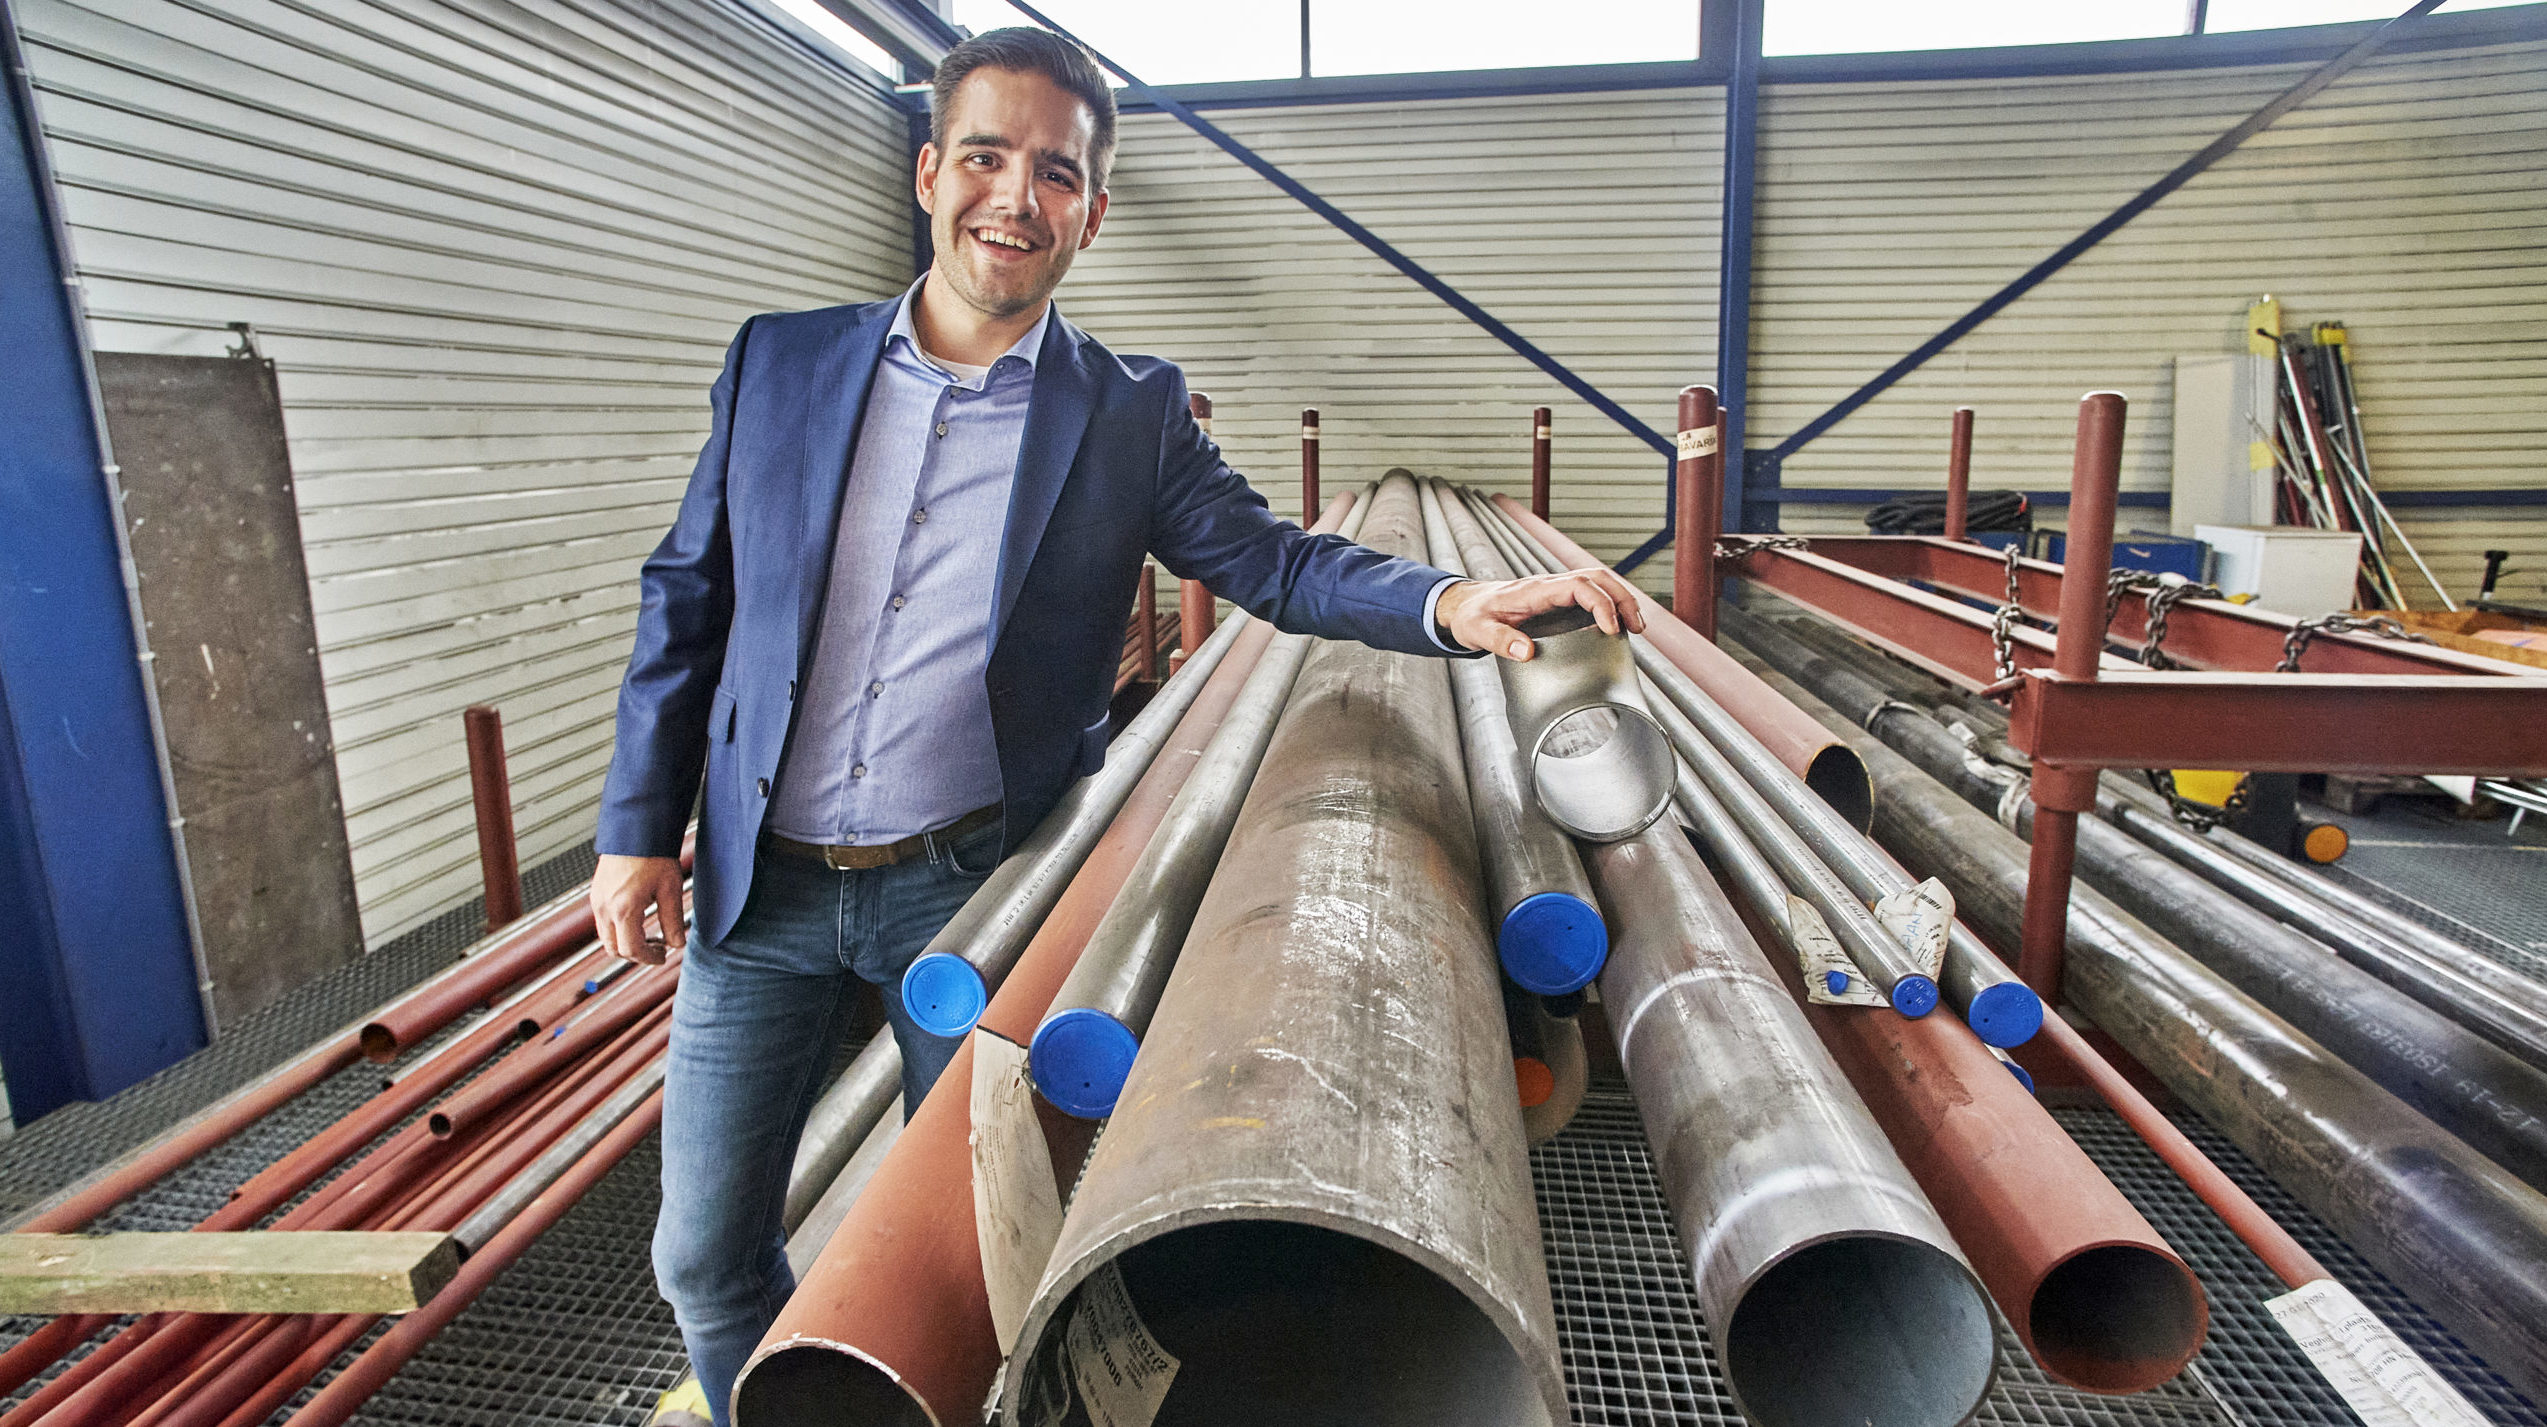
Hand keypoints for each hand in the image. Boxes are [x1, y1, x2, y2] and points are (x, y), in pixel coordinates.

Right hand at [592, 854, 685, 962]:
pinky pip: (602, 923)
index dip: (648, 958)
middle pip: (614, 949)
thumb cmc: (654, 855)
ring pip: (606, 937)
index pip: (632, 950)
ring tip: (648, 934)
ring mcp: (597, 901)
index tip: (662, 955)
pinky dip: (617, 930)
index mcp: (623, 909)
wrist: (636, 830)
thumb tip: (677, 944)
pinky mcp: (595, 894)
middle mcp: (605, 908)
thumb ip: (673, 921)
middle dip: (636, 954)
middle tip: (656, 948)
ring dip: (625, 942)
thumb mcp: (670, 890)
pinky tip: (636, 920)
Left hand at [1436, 569, 1645, 660]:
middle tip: (1637, 627)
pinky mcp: (1558, 599)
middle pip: (1597, 577)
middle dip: (1622, 598)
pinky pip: (1590, 593)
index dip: (1601, 603)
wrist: (1465, 605)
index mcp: (1535, 590)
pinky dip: (1610, 604)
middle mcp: (1549, 585)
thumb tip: (1526, 653)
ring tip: (1637, 626)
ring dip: (1621, 599)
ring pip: (1598, 582)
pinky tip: (1619, 625)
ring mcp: (1555, 590)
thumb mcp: (1477, 632)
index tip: (1612, 629)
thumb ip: (1499, 641)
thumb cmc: (1472, 616)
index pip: (1578, 585)